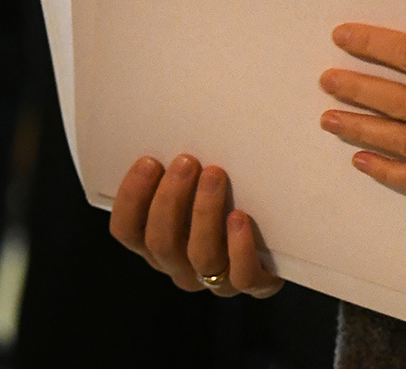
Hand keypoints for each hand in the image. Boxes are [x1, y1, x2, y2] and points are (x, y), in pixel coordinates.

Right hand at [109, 153, 283, 298]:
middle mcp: (181, 265)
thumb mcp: (194, 182)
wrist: (279, 231)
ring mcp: (216, 280)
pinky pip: (243, 277)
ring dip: (205, 212)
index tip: (148, 161)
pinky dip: (240, 248)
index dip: (131, 198)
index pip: (127, 230)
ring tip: (215, 174)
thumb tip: (171, 121)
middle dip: (170, 198)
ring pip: (201, 256)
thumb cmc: (226, 192)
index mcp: (156, 242)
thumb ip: (178, 168)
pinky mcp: (254, 284)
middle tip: (187, 161)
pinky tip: (240, 217)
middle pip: (161, 242)